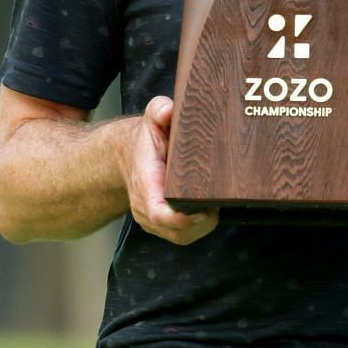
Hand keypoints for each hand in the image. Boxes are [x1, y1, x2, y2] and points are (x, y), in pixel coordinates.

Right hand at [119, 97, 218, 244]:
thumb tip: (168, 111)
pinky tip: (209, 210)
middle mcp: (146, 208)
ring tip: (215, 203)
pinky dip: (199, 228)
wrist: (129, 156)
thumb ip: (158, 110)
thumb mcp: (151, 119)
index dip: (182, 218)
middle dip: (202, 221)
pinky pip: (183, 236)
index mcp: (145, 185)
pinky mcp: (162, 226)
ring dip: (203, 226)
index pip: (159, 213)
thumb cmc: (146, 140)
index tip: (204, 209)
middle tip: (218, 201)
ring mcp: (153, 221)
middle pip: (177, 231)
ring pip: (183, 237)